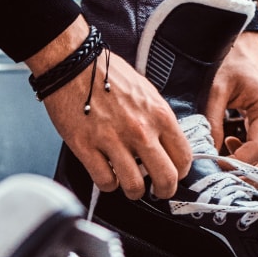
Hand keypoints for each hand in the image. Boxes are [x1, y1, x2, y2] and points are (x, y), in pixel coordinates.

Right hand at [27, 17, 191, 198]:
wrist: (74, 65)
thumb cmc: (106, 74)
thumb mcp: (145, 92)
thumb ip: (157, 119)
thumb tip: (163, 144)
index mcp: (159, 114)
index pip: (184, 156)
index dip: (180, 172)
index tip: (174, 174)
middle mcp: (140, 130)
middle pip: (166, 178)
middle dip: (164, 191)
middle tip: (157, 192)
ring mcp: (112, 141)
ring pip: (134, 186)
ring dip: (134, 191)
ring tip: (129, 185)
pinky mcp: (86, 148)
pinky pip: (105, 181)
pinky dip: (108, 184)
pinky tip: (107, 174)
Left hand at [205, 30, 257, 171]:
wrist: (241, 42)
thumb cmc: (228, 60)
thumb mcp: (216, 88)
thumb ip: (212, 122)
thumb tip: (208, 152)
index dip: (238, 164)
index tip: (216, 170)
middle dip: (252, 176)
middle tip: (224, 182)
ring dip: (251, 168)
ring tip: (223, 166)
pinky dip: (249, 157)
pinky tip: (227, 148)